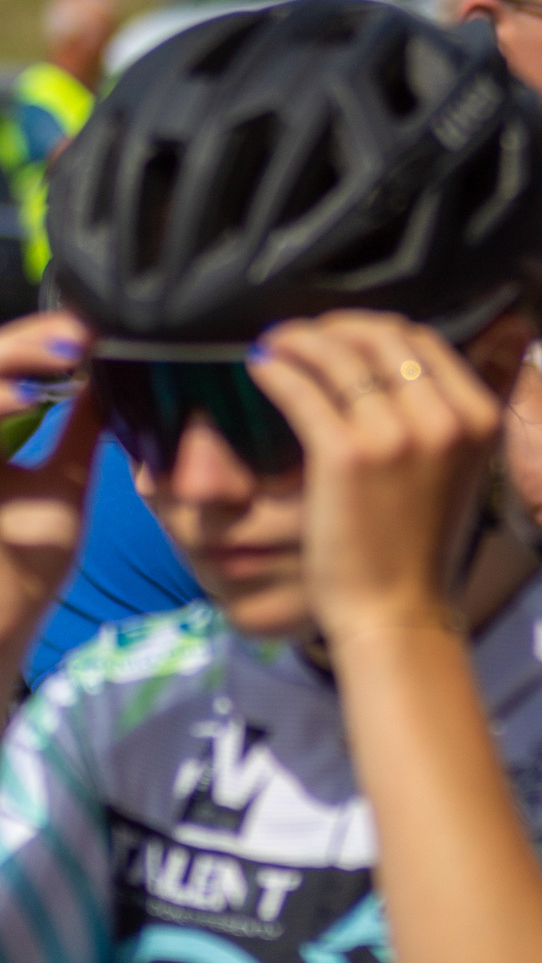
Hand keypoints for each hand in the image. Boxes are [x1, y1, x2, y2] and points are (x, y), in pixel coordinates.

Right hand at [0, 312, 97, 658]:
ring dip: (4, 367)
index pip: (0, 366)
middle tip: (78, 337)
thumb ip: (76, 429)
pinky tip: (26, 398)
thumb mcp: (60, 485)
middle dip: (22, 345)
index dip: (36, 341)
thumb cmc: (24, 564)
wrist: (0, 630)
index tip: (88, 332)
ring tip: (58, 362)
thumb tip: (108, 372)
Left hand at [248, 314, 499, 647]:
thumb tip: (461, 349)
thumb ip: (455, 413)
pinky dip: (277, 371)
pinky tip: (261, 370)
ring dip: (299, 341)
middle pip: (384, 338)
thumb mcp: (462, 468)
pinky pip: (303, 390)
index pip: (425, 341)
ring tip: (275, 346)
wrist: (399, 611)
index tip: (343, 335)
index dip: (376, 329)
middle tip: (302, 336)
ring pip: (340, 355)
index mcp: (480, 418)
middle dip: (335, 326)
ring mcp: (397, 436)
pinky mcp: (346, 456)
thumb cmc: (420, 544)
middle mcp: (445, 420)